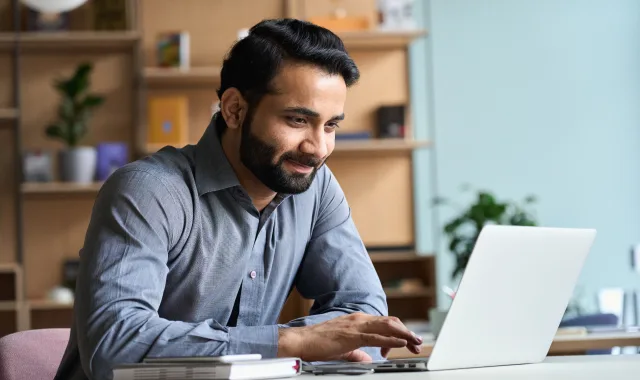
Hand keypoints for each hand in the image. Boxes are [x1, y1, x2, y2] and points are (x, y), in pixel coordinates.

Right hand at [277, 312, 422, 361]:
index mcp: (357, 321)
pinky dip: (392, 339)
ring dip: (404, 334)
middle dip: (406, 332)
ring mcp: (356, 325)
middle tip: (417, 343)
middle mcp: (359, 319)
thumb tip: (367, 359)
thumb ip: (356, 353)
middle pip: (390, 323)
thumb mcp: (342, 349)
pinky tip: (401, 343)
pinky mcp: (352, 335)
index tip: (407, 343)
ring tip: (415, 342)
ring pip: (387, 326)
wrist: (301, 341)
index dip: (399, 332)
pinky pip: (376, 336)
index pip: (384, 323)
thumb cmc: (318, 344)